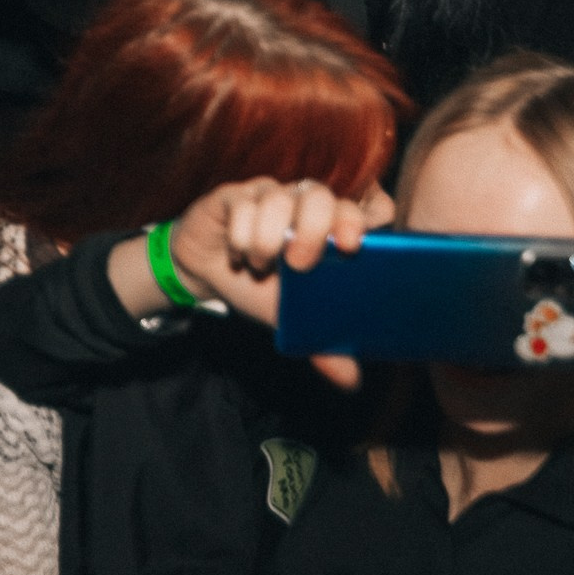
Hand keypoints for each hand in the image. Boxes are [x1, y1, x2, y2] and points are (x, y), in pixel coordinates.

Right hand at [168, 177, 391, 387]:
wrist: (207, 273)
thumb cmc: (259, 287)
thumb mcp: (291, 317)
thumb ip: (320, 342)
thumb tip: (350, 380)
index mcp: (330, 229)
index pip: (364, 206)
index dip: (366, 218)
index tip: (353, 246)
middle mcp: (304, 205)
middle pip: (321, 195)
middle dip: (313, 229)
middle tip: (299, 265)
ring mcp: (270, 195)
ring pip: (278, 197)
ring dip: (267, 238)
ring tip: (259, 265)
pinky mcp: (235, 195)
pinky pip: (243, 203)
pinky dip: (241, 234)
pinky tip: (237, 253)